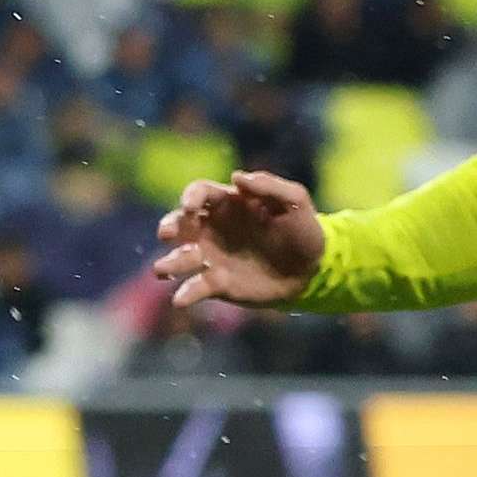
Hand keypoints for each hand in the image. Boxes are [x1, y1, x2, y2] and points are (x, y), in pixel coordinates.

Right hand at [150, 171, 325, 312]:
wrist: (313, 269)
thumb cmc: (303, 229)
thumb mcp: (296, 202)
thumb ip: (269, 186)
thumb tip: (237, 177)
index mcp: (228, 203)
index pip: (199, 193)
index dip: (190, 196)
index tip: (190, 206)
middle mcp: (212, 228)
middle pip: (180, 223)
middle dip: (169, 226)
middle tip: (167, 234)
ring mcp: (211, 256)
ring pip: (180, 257)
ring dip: (169, 262)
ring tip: (163, 269)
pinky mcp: (217, 283)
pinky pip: (195, 287)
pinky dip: (185, 293)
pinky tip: (181, 299)